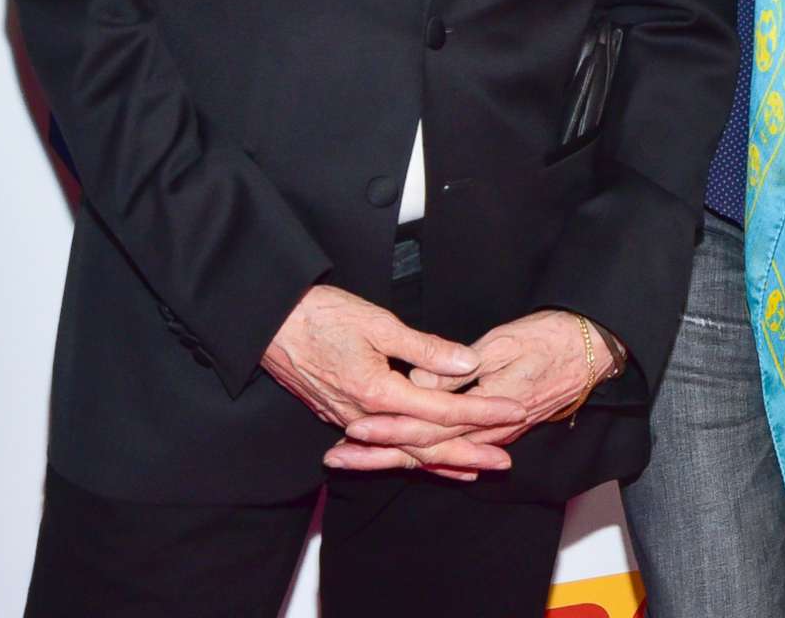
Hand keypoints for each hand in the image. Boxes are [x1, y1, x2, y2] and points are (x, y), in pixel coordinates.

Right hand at [260, 285, 523, 481]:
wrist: (270, 324)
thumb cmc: (323, 316)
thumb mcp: (379, 324)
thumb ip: (425, 348)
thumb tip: (467, 362)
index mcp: (378, 392)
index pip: (442, 409)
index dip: (482, 412)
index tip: (513, 412)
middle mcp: (364, 416)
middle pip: (426, 444)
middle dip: (469, 453)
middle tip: (505, 462)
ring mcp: (350, 421)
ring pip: (404, 451)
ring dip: (442, 462)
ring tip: (478, 469)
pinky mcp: (340, 417)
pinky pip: (384, 446)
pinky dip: (410, 457)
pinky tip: (427, 462)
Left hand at [324, 310, 620, 478]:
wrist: (594, 349)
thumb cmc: (552, 336)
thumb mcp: (506, 341)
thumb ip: (460, 364)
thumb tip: (422, 378)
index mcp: (489, 406)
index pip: (429, 423)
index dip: (390, 427)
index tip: (355, 428)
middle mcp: (490, 430)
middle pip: (425, 449)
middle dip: (378, 454)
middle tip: (336, 458)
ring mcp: (495, 435)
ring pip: (436, 454)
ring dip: (392, 458)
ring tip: (352, 460)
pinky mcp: (497, 431)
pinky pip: (455, 452)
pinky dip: (425, 460)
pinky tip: (403, 462)